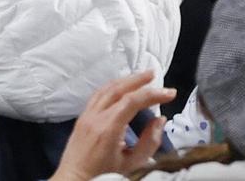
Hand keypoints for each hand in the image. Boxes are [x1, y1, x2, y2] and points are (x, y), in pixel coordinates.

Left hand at [47, 71, 172, 180]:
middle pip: (117, 89)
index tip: (169, 93)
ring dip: (125, 80)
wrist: (75, 179)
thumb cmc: (104, 176)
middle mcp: (95, 117)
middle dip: (138, 80)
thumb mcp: (132, 164)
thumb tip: (160, 120)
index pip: (132, 101)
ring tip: (142, 77)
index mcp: (108, 129)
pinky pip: (97, 95)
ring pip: (106, 89)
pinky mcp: (82, 117)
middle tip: (155, 75)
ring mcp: (86, 115)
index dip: (152, 94)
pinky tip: (121, 87)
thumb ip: (149, 142)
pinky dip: (112, 87)